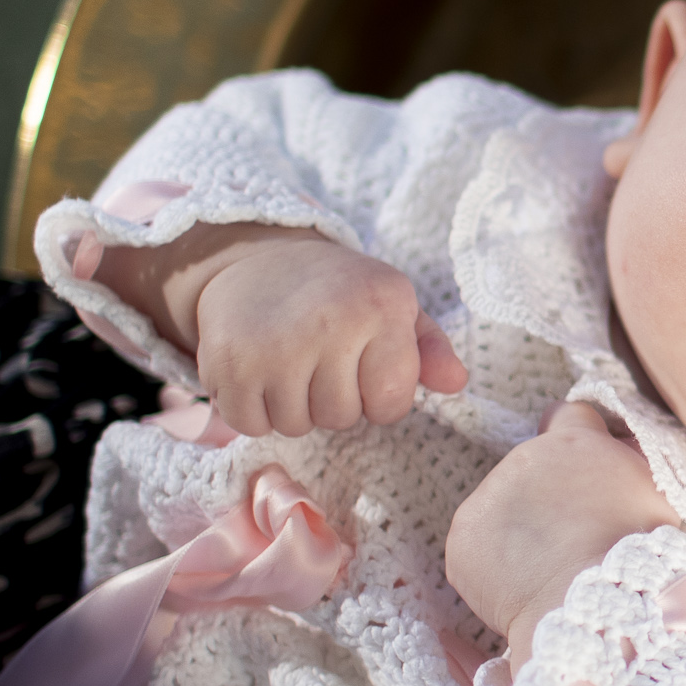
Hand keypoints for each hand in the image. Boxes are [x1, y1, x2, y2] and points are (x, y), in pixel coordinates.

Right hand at [95, 223, 466, 435]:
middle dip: (332, 400)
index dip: (377, 396)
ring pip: (296, 425)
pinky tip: (258, 371)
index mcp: (381, 306)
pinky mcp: (229, 362)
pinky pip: (251, 424)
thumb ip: (431, 349)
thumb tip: (457, 382)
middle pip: (340, 417)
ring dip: (293, 406)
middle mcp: (330, 321)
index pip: (391, 404)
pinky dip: (253, 409)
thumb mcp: (393, 306)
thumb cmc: (338, 294)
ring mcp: (275, 343)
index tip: (362, 365)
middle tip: (318, 358)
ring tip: (289, 361)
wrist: (255, 261)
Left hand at [447, 402, 679, 652]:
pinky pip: (477, 548)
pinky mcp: (462, 540)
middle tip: (573, 535)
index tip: (579, 466)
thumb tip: (616, 448)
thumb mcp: (651, 492)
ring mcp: (487, 499)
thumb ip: (627, 462)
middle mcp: (523, 459)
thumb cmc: (636, 557)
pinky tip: (522, 585)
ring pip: (501, 508)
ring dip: (519, 529)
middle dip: (547, 494)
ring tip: (549, 567)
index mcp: (575, 443)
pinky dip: (494, 565)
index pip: (567, 415)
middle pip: (531, 468)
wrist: (593, 609)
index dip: (575, 438)